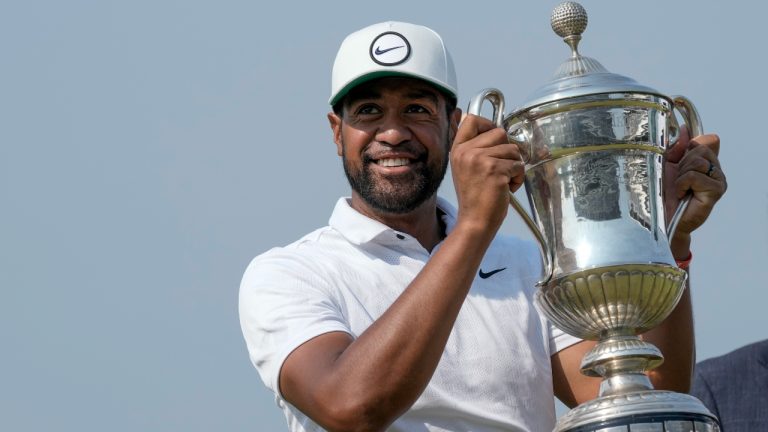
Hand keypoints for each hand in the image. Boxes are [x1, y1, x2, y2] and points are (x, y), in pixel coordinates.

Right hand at [450, 114, 524, 234]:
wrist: (475, 221)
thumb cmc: (475, 198)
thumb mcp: (466, 168)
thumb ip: (475, 149)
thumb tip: (494, 130)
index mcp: (458, 150)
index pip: (472, 119)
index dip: (488, 124)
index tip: (494, 138)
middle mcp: (466, 152)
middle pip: (499, 132)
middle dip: (507, 150)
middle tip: (501, 168)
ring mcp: (480, 160)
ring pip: (513, 149)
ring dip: (514, 166)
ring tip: (503, 181)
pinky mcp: (495, 170)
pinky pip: (519, 165)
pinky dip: (518, 178)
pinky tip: (507, 188)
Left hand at [664, 125, 726, 255]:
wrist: (660, 217)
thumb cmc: (661, 192)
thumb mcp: (666, 164)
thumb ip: (675, 147)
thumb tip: (684, 129)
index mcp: (706, 162)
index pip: (704, 141)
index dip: (688, 147)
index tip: (678, 160)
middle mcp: (716, 169)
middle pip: (700, 148)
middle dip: (682, 163)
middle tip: (677, 180)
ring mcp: (719, 180)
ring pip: (698, 161)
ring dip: (681, 175)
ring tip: (679, 188)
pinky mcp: (716, 191)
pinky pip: (695, 175)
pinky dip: (682, 184)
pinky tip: (681, 194)